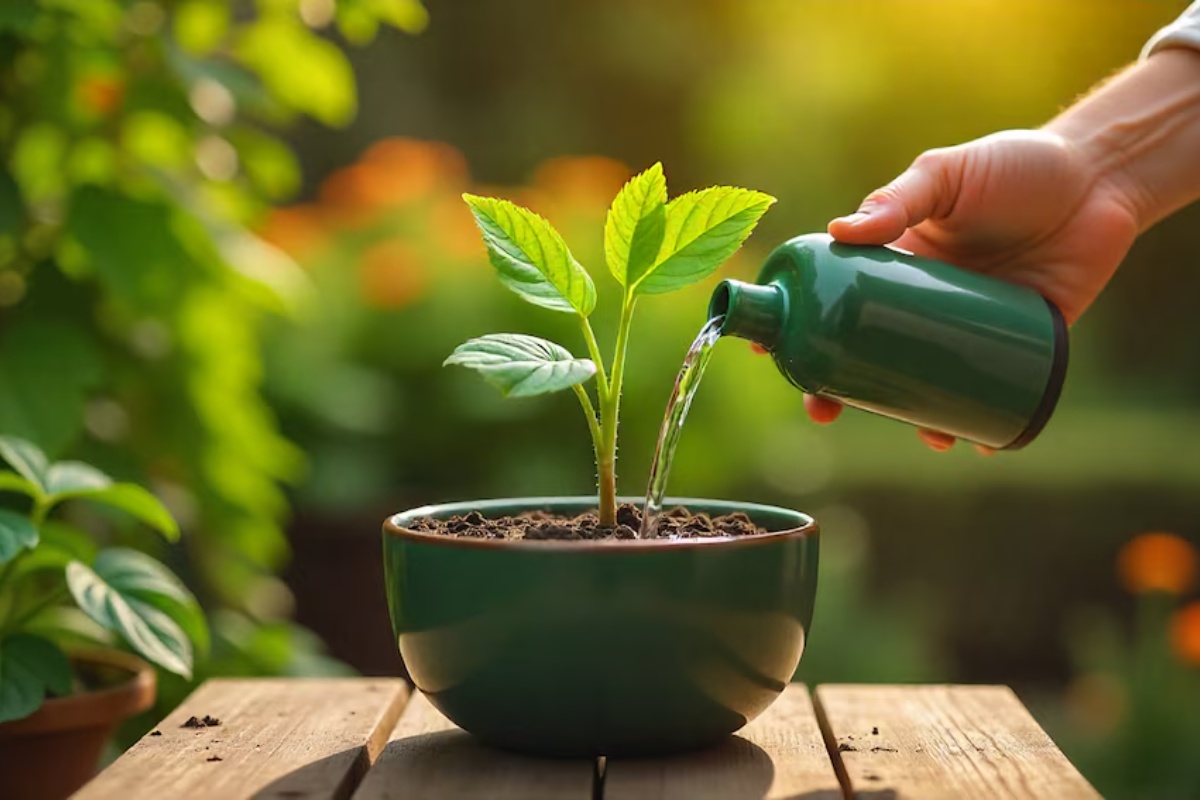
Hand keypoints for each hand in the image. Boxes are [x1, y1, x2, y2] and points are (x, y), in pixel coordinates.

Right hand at [809, 129, 1139, 450]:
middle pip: (871, 356)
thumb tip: (841, 232)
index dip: (800, 328)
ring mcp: (971, 327)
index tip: (771, 351)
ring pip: (929, 383)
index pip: (835, 301)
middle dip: (841, 391)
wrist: (1100, 176)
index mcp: (897, 263)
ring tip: (922, 435)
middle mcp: (925, 303)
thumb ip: (899, 198)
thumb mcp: (947, 174)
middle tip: (826, 410)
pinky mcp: (1024, 342)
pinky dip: (985, 422)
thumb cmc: (1014, 165)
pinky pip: (997, 391)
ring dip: (915, 418)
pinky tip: (977, 441)